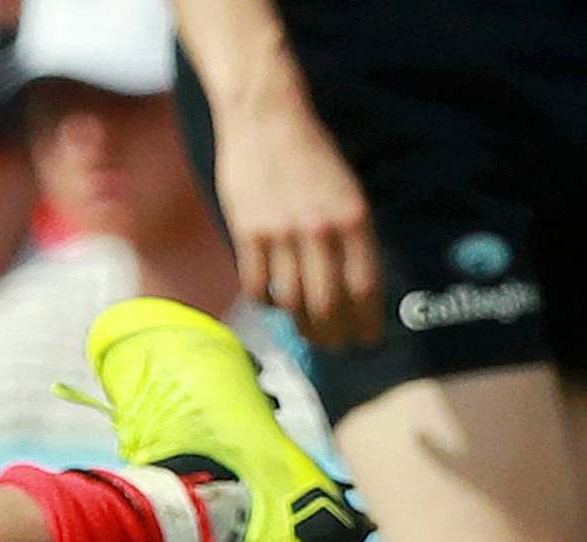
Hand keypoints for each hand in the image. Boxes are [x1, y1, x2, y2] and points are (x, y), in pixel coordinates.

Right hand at [213, 94, 382, 349]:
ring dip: (301, 325)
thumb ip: (350, 234)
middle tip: (337, 348)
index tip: (368, 340)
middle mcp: (319, 229)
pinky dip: (267, 302)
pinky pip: (257, 285)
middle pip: (328, 302)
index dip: (367, 320)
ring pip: (292, 300)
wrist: (266, 118)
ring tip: (308, 334)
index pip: (365, 285)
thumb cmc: (310, 154)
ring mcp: (280, 233)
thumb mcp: (346, 189)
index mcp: (353, 217)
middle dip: (334, 333)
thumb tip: (351, 282)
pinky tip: (274, 304)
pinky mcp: (247, 233)